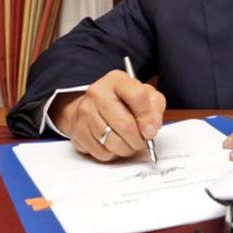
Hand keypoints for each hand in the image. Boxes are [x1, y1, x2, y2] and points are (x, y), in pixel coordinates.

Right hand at [49, 70, 165, 161]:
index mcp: (117, 80)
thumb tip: (151, 128)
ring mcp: (85, 112)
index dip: (148, 117)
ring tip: (129, 142)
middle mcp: (98, 93)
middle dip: (138, 139)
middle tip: (142, 141)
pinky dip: (112, 153)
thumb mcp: (144, 95)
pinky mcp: (78, 130)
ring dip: (126, 148)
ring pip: (113, 142)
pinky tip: (113, 144)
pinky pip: (101, 152)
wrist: (91, 107)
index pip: (137, 96)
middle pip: (125, 124)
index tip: (151, 129)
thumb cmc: (122, 101)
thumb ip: (154, 107)